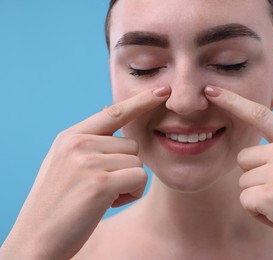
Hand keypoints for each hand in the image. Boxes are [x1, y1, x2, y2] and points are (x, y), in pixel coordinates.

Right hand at [1, 87, 170, 259]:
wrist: (36, 239)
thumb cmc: (58, 203)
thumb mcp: (67, 164)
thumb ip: (90, 144)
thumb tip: (120, 126)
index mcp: (71, 136)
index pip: (114, 112)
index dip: (141, 101)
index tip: (164, 89)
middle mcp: (79, 143)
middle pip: (133, 145)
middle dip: (126, 168)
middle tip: (102, 187)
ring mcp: (88, 161)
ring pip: (137, 163)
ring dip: (128, 183)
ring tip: (102, 197)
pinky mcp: (100, 183)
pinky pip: (139, 179)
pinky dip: (131, 194)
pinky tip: (108, 204)